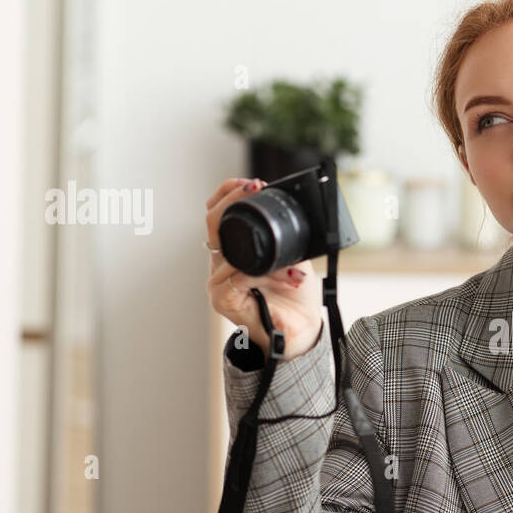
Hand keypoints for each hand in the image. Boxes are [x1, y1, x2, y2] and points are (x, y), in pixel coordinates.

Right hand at [204, 177, 323, 360]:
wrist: (300, 330)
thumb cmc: (295, 297)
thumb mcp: (293, 257)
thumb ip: (286, 238)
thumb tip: (295, 212)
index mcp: (233, 251)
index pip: (217, 214)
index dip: (227, 193)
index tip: (250, 183)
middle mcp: (220, 264)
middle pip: (212, 223)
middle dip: (233, 201)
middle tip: (254, 189)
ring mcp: (217, 282)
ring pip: (232, 250)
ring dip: (269, 258)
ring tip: (295, 268)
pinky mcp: (221, 299)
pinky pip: (237, 275)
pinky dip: (265, 276)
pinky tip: (287, 279)